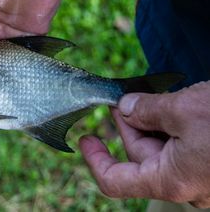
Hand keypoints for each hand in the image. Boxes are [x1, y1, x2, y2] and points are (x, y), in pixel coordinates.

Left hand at [79, 81, 209, 207]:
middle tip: (122, 98)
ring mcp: (201, 177)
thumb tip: (125, 107)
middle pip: (139, 156)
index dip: (95, 159)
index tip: (85, 139)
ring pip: (163, 149)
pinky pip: (183, 149)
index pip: (114, 181)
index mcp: (170, 181)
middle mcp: (185, 185)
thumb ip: (147, 110)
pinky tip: (175, 107)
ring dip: (153, 123)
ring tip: (154, 98)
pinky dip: (173, 128)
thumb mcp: (184, 110)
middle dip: (128, 124)